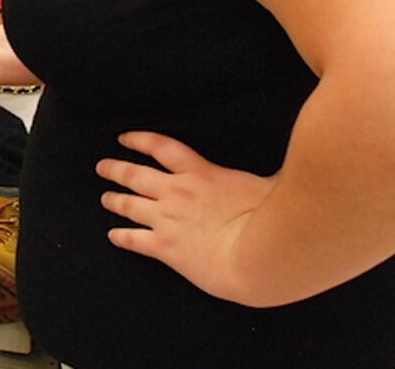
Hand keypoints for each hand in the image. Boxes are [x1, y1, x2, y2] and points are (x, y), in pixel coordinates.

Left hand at [96, 131, 275, 303]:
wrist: (258, 256)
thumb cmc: (271, 219)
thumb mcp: (271, 185)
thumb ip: (272, 174)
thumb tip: (292, 166)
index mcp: (201, 173)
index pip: (162, 148)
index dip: (140, 140)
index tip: (124, 138)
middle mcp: (177, 192)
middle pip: (136, 175)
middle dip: (116, 169)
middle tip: (102, 167)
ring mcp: (167, 220)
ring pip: (129, 205)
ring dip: (114, 201)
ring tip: (104, 198)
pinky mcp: (165, 247)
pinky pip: (134, 240)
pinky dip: (120, 237)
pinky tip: (112, 236)